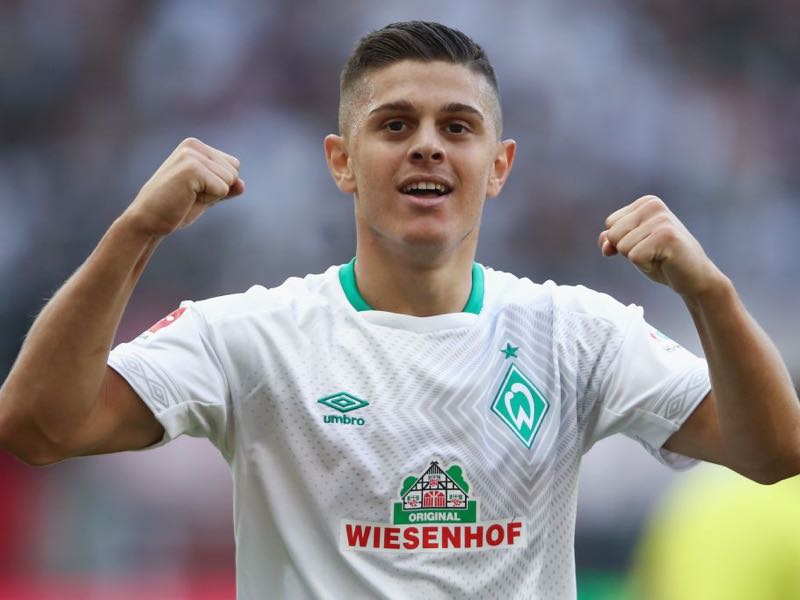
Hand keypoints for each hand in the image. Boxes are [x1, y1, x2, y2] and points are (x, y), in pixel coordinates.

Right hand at [122, 138, 244, 236]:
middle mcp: (193, 145)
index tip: (195, 190)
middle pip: (234, 171)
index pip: (233, 165)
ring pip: (230, 180)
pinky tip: (186, 198)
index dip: (219, 185)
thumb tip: (242, 185)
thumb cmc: (175, 208)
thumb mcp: (206, 195)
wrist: (148, 221)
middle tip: (190, 195)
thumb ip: (225, 187)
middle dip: (217, 189)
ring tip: (187, 196)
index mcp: (195, 146)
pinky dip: (209, 199)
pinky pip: (223, 189)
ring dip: (212, 195)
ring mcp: (192, 155)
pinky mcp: (192, 168)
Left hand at [598, 195, 723, 296]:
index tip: (646, 245)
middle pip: (613, 235)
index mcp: (646, 203)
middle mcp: (654, 206)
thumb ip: (613, 240)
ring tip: (659, 257)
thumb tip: (603, 242)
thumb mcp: (632, 247)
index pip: (610, 224)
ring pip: (622, 247)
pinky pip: (634, 257)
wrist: (694, 277)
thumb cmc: (662, 260)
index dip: (622, 242)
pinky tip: (664, 262)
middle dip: (628, 251)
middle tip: (653, 253)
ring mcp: (661, 220)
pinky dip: (646, 266)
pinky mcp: (667, 237)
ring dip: (638, 259)